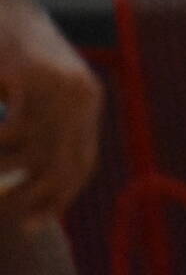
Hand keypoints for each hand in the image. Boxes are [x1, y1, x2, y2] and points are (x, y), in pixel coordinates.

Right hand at [0, 0, 101, 227]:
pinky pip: (13, 130)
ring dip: (3, 174)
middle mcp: (83, 94)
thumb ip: (34, 127)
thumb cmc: (6, 49)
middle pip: (64, 167)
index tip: (35, 226)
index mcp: (87, 100)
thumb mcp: (28, 91)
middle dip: (31, 199)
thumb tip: (22, 179)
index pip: (83, 164)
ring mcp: (61, 83)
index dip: (61, 198)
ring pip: (34, 153)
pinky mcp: (33, 74)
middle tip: (2, 213)